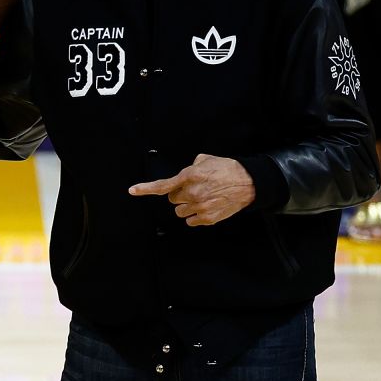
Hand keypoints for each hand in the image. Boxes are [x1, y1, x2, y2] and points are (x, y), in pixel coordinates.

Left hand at [128, 154, 256, 225]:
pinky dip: (196, 216)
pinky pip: (191, 221)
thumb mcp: (206, 160)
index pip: (163, 185)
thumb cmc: (227, 169)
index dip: (145, 189)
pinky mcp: (207, 218)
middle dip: (180, 195)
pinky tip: (206, 207)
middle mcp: (192, 192)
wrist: (248, 183)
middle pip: (173, 199)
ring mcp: (199, 207)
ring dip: (187, 206)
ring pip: (180, 212)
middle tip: (194, 190)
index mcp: (189, 176)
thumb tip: (186, 173)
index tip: (132, 191)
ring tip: (202, 198)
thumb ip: (191, 166)